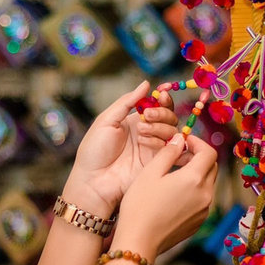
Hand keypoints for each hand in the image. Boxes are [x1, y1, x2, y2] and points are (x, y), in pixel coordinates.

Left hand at [64, 81, 180, 215]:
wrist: (93, 181)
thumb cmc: (94, 151)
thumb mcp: (106, 120)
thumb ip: (127, 102)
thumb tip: (146, 84)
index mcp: (134, 120)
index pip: (157, 105)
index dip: (163, 99)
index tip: (162, 95)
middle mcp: (147, 132)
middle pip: (170, 117)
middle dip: (161, 113)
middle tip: (146, 116)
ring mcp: (153, 148)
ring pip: (172, 131)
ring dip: (159, 127)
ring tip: (141, 133)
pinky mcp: (156, 163)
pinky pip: (169, 149)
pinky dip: (160, 143)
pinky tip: (145, 144)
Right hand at [114, 134, 217, 259]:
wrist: (139, 241)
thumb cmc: (140, 205)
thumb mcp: (150, 172)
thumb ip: (169, 152)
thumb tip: (180, 139)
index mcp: (195, 179)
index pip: (209, 153)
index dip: (198, 143)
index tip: (185, 142)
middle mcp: (205, 195)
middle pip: (212, 167)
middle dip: (199, 157)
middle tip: (179, 156)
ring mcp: (204, 210)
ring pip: (208, 184)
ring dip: (197, 174)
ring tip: (174, 175)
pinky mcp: (199, 222)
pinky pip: (202, 199)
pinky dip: (194, 190)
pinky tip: (174, 194)